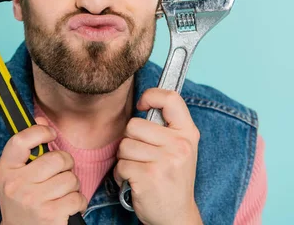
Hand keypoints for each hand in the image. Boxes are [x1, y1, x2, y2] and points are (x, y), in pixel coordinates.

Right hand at [0, 117, 87, 224]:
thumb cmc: (21, 200)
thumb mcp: (15, 174)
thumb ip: (26, 148)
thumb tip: (39, 118)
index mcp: (6, 170)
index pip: (20, 140)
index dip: (39, 131)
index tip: (50, 133)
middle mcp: (17, 185)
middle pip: (57, 159)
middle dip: (65, 165)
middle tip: (59, 174)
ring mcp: (33, 201)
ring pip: (71, 178)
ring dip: (72, 186)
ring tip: (60, 193)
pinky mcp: (50, 215)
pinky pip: (78, 197)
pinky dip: (77, 202)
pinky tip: (66, 206)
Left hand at [114, 88, 202, 224]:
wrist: (177, 217)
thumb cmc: (172, 179)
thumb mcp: (179, 149)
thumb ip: (165, 127)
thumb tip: (142, 102)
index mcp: (188, 134)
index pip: (171, 98)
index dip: (151, 95)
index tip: (142, 105)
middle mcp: (179, 145)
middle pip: (134, 125)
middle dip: (130, 141)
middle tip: (143, 157)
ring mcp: (165, 161)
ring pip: (124, 145)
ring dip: (125, 159)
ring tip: (140, 170)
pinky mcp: (148, 176)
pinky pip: (120, 165)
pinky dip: (121, 174)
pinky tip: (136, 182)